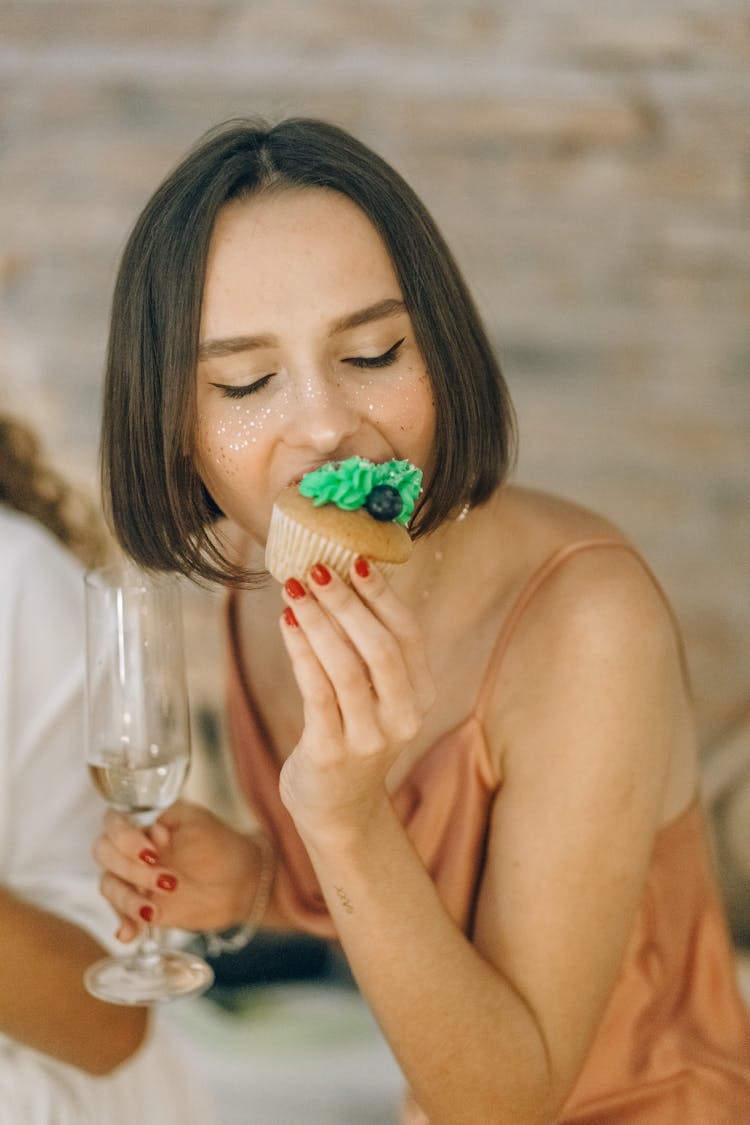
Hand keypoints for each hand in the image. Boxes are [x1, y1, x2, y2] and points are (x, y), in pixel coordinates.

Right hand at [92, 800, 257, 941]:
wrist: (240, 884)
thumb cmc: (220, 846)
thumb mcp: (199, 823)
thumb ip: (171, 821)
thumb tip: (151, 830)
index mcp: (145, 823)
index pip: (114, 823)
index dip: (126, 839)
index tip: (153, 852)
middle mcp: (133, 849)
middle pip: (105, 854)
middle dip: (131, 869)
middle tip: (168, 881)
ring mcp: (134, 879)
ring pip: (109, 886)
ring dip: (127, 900)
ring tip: (154, 912)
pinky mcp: (141, 906)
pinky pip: (120, 915)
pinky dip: (123, 924)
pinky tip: (129, 935)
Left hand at [278, 558, 435, 844]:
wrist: (337, 807)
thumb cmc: (352, 733)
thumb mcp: (378, 694)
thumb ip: (371, 648)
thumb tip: (345, 576)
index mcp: (421, 696)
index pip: (409, 635)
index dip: (383, 595)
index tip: (355, 560)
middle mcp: (402, 718)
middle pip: (380, 647)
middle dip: (346, 602)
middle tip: (316, 568)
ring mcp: (369, 738)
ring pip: (345, 667)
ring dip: (318, 621)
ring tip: (293, 588)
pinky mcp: (331, 752)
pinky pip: (316, 691)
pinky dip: (301, 650)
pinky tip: (286, 622)